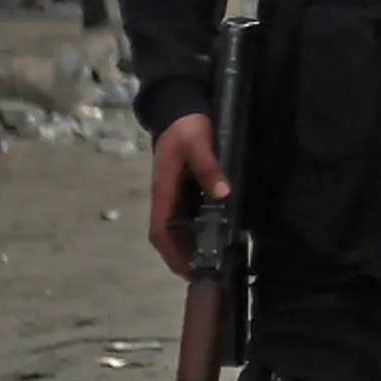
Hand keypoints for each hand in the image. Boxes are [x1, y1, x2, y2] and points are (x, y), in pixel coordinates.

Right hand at [147, 113, 227, 277]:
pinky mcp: (186, 187)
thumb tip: (222, 193)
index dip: (171, 253)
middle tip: (208, 272)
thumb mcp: (197, 143)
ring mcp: (175, 193)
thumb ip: (208, 167)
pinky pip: (191, 213)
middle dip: (183, 255)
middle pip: (168, 235)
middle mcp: (166, 196)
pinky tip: (220, 231)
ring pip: (179, 226)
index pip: (159, 231)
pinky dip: (202, 227)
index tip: (186, 271)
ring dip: (193, 244)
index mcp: (163, 190)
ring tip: (216, 258)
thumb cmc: (186, 127)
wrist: (180, 108)